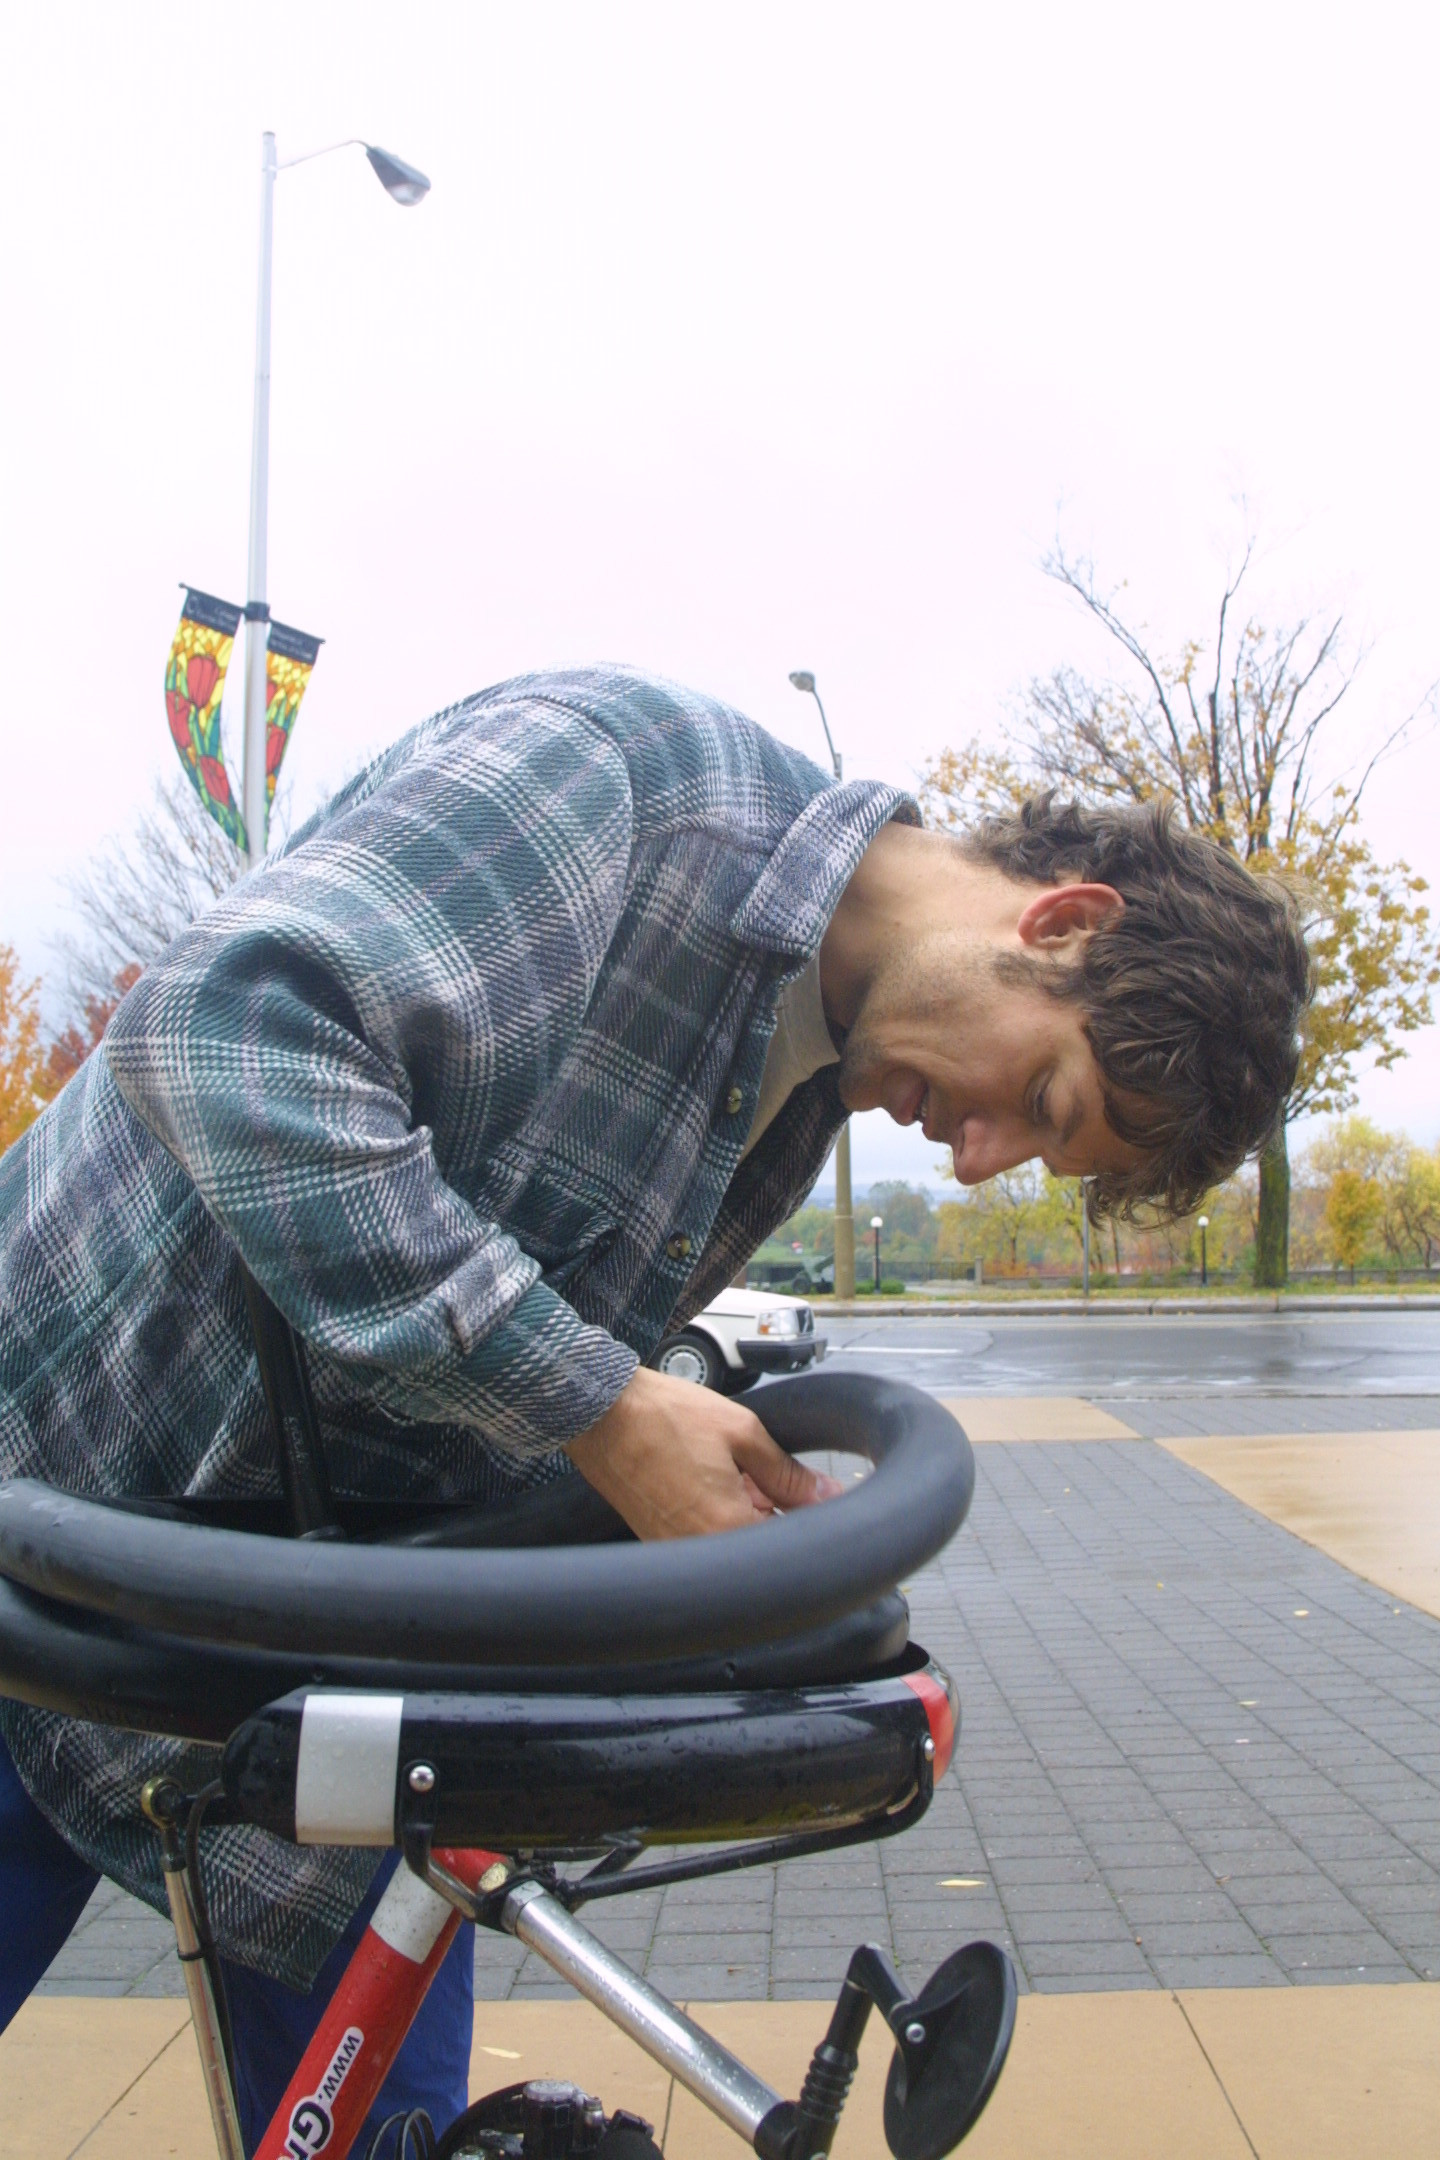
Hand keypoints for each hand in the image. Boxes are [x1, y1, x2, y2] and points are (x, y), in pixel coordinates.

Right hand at [567, 1366, 843, 1540]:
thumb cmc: (662, 1417)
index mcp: (727, 1527)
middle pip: (760, 1548)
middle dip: (774, 1515)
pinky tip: (709, 1484)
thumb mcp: (741, 1432)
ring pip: (732, 1545)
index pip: (790, 1542)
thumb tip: (825, 1494)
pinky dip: (716, 1517)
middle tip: (764, 1475)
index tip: (812, 1494)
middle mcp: (700, 1551)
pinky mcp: (659, 1545)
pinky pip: (704, 1541)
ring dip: (745, 1516)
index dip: (807, 1515)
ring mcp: (676, 1552)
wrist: (599, 1414)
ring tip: (731, 1474)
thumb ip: (787, 1472)